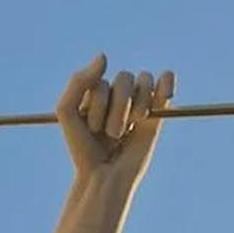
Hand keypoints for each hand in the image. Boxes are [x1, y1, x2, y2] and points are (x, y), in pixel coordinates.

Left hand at [56, 54, 174, 183]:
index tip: (90, 129)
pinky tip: (166, 92)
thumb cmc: (82, 147)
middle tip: (110, 134)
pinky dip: (166, 82)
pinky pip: (163, 84)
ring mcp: (137, 103)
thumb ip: (78, 81)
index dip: (98, 104)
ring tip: (126, 131)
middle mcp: (116, 94)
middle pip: (125, 78)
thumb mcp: (67, 111)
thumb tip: (104, 56)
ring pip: (143, 83)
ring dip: (135, 107)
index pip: (102, 81)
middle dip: (118, 107)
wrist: (102, 176)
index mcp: (96, 90)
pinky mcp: (156, 114)